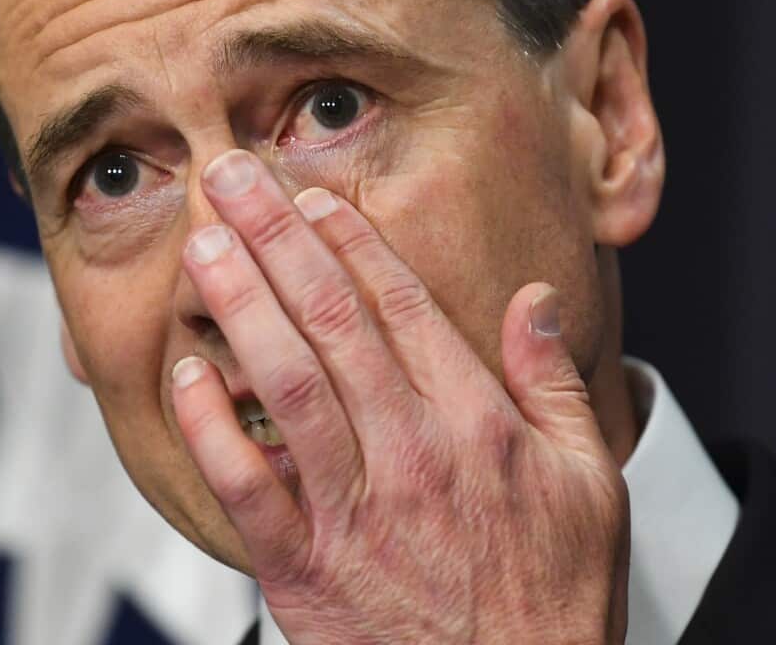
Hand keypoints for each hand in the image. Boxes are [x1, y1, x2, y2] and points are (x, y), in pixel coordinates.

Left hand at [171, 150, 629, 643]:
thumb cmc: (553, 599)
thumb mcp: (589, 486)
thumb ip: (553, 386)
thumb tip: (531, 302)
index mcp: (478, 425)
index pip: (404, 308)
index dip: (352, 243)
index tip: (313, 197)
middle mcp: (413, 453)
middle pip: (334, 321)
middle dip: (277, 239)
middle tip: (232, 177)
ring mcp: (356, 510)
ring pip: (287, 382)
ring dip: (239, 305)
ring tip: (202, 245)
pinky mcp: (305, 570)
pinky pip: (248, 486)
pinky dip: (212, 429)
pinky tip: (185, 376)